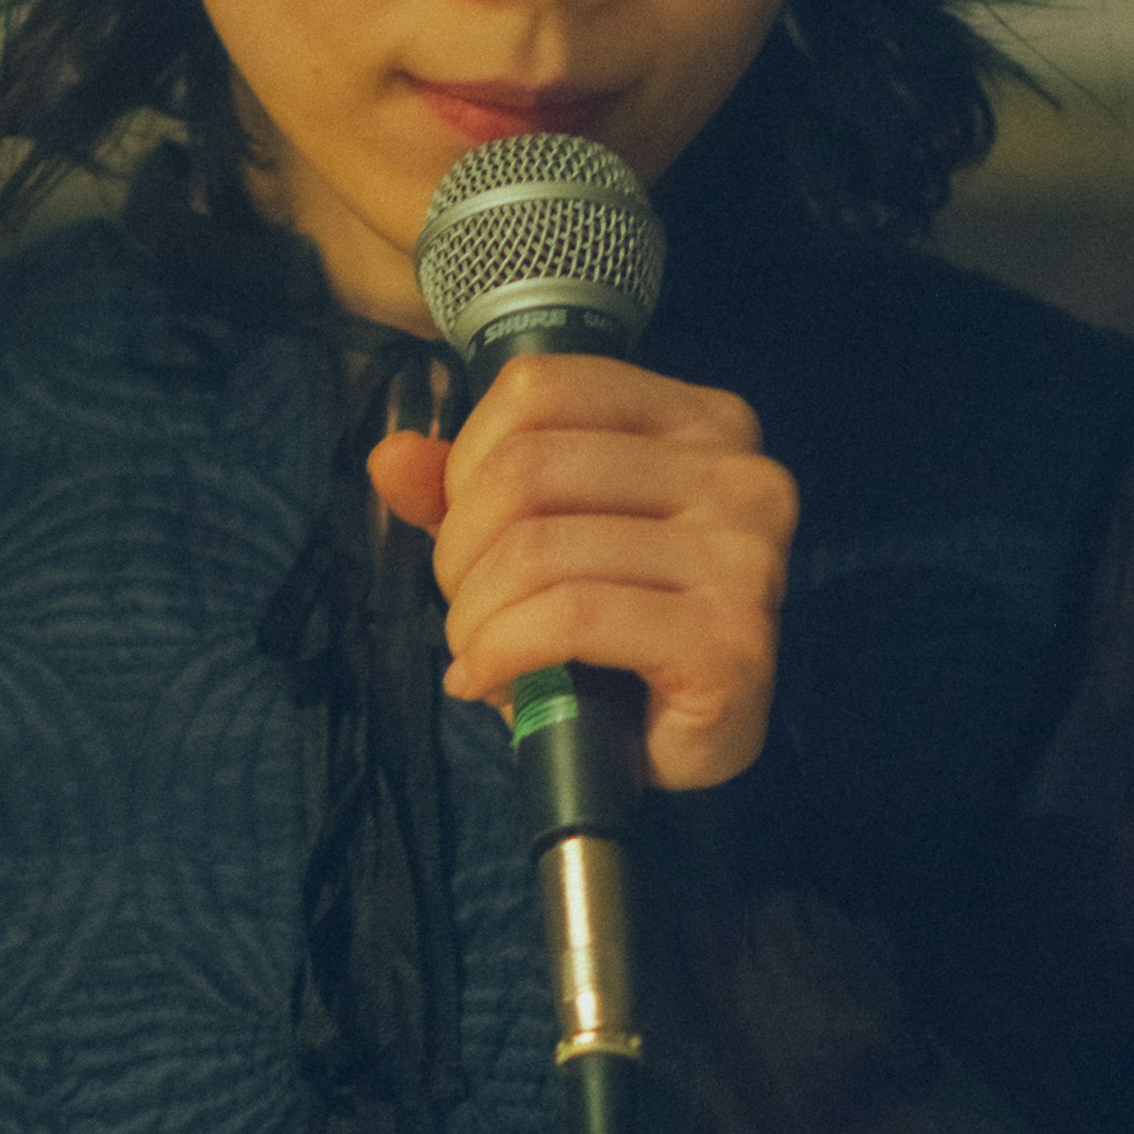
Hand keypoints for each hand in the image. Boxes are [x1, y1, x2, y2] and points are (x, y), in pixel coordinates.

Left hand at [367, 353, 794, 793]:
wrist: (684, 745)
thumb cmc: (617, 636)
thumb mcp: (538, 540)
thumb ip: (466, 490)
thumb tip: (390, 456)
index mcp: (699, 421)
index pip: (541, 388)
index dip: (468, 461)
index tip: (464, 528)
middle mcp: (737, 473)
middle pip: (528, 466)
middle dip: (461, 548)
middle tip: (464, 606)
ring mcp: (743, 554)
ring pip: (538, 549)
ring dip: (475, 615)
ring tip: (477, 652)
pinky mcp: (728, 638)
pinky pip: (570, 619)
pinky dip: (500, 653)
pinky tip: (484, 681)